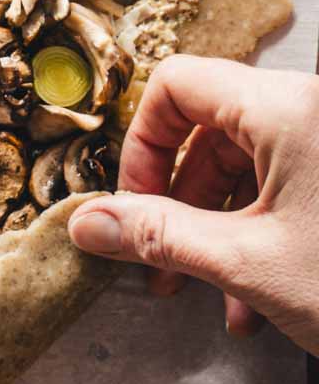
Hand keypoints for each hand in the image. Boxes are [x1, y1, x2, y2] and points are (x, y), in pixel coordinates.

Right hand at [68, 56, 318, 353]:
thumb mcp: (247, 264)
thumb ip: (159, 236)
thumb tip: (87, 223)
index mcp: (288, 108)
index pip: (178, 85)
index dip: (142, 145)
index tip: (135, 205)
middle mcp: (316, 109)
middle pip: (211, 127)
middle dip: (180, 201)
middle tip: (161, 264)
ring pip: (250, 161)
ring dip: (220, 228)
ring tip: (216, 298)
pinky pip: (291, 181)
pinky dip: (262, 231)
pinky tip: (257, 298)